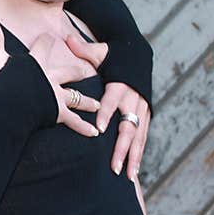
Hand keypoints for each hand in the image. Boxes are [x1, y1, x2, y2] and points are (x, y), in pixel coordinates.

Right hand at [0, 16, 99, 137]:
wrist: (11, 107)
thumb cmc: (3, 84)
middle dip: (78, 71)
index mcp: (38, 63)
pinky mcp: (59, 113)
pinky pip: (74, 121)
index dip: (45, 41)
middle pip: (70, 72)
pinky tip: (94, 132)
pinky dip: (84, 127)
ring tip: (96, 104)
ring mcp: (57, 95)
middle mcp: (52, 77)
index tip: (48, 38)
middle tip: (85, 70)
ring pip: (77, 97)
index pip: (44, 45)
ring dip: (87, 101)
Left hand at [65, 34, 151, 180]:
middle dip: (121, 147)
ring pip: (139, 137)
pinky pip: (143, 138)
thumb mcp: (101, 52)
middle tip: (113, 165)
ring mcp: (142, 109)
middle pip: (128, 126)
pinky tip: (133, 173)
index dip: (106, 113)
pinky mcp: (146, 116)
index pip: (112, 100)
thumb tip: (67, 38)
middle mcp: (133, 99)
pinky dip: (139, 155)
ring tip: (128, 176)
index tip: (98, 128)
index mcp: (120, 84)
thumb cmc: (114, 56)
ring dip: (133, 157)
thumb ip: (83, 49)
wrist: (139, 56)